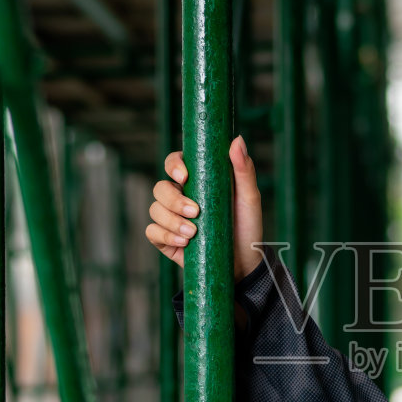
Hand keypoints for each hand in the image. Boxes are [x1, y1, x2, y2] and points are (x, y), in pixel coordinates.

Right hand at [145, 136, 264, 279]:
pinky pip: (152, 232)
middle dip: (173, 200)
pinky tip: (184, 242)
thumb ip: (244, 169)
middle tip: (195, 212)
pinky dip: (165, 235)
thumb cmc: (247, 225)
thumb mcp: (249, 197)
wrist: (245, 261)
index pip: (174, 163)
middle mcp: (180, 196)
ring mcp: (171, 218)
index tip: (184, 176)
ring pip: (154, 209)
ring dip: (171, 220)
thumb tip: (237, 140)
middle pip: (160, 187)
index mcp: (196, 180)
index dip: (173, 165)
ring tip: (192, 233)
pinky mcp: (166, 239)